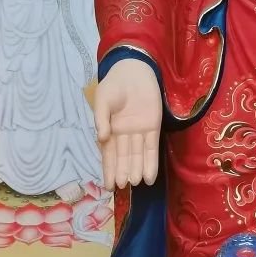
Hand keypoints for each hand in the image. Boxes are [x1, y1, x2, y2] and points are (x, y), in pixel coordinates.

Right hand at [94, 58, 162, 188]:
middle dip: (123, 171)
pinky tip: (149, 177)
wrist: (133, 71)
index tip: (109, 186)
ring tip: (136, 182)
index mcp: (109, 130)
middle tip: (123, 185)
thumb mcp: (102, 100)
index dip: (109, 170)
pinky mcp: (153, 128)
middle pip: (124, 158)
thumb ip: (101, 118)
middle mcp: (124, 136)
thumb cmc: (114, 85)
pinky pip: (152, 148)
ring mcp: (139, 133)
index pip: (109, 155)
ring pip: (138, 155)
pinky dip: (151, 162)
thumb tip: (101, 138)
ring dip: (137, 169)